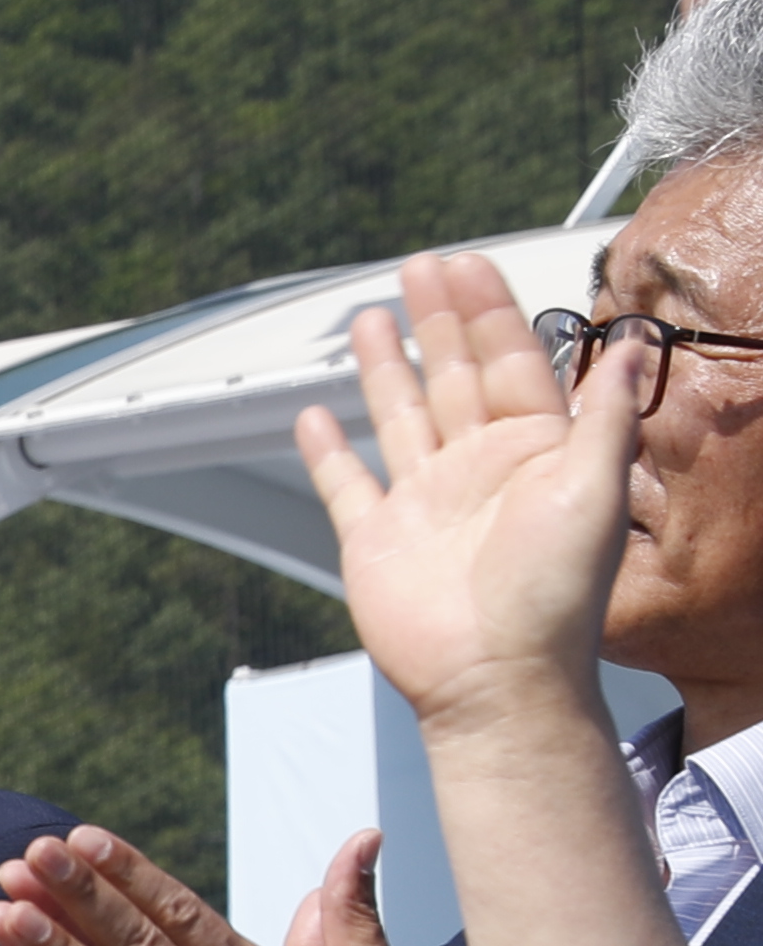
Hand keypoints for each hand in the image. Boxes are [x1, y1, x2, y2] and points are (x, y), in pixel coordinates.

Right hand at [298, 246, 643, 745]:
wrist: (495, 679)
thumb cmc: (552, 598)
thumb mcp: (594, 489)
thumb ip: (605, 412)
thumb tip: (630, 342)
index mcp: (533, 452)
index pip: (509, 361)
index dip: (488, 309)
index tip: (467, 266)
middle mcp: (478, 470)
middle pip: (453, 374)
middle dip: (437, 318)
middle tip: (420, 268)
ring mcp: (424, 503)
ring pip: (401, 414)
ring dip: (387, 365)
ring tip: (371, 318)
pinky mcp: (376, 540)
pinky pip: (346, 484)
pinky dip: (328, 451)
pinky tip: (314, 417)